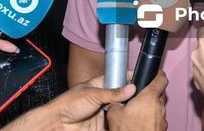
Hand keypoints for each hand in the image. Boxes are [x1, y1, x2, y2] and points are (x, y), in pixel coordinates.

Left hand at [2, 73, 138, 130]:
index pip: (117, 79)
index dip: (128, 78)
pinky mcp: (103, 126)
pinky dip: (121, 123)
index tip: (142, 77)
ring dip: (127, 111)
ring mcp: (103, 113)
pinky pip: (115, 125)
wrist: (58, 123)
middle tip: (145, 95)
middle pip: (121, 97)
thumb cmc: (69, 104)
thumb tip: (131, 88)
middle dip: (131, 97)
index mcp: (99, 85)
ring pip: (120, 111)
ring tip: (140, 109)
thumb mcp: (92, 94)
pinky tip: (130, 122)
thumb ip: (113, 93)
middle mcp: (103, 99)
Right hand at [107, 71, 167, 130]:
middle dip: (150, 94)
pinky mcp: (162, 129)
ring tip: (137, 112)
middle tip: (139, 96)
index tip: (155, 72)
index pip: (161, 79)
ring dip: (150, 108)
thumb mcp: (114, 114)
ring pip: (158, 108)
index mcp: (150, 97)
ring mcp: (162, 119)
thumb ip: (115, 102)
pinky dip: (151, 119)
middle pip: (159, 94)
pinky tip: (140, 124)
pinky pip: (157, 120)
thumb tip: (115, 101)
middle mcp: (159, 107)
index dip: (158, 74)